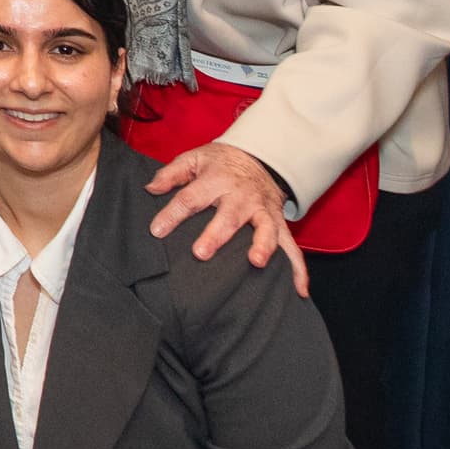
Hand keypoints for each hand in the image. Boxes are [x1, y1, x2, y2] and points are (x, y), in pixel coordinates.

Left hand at [144, 141, 308, 296]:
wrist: (259, 157)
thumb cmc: (219, 163)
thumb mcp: (193, 158)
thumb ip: (171, 174)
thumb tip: (150, 190)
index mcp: (216, 180)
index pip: (190, 198)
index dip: (173, 214)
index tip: (157, 231)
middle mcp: (241, 196)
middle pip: (228, 216)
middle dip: (216, 235)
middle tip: (201, 253)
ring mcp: (263, 211)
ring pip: (265, 230)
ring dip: (262, 246)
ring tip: (256, 263)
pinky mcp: (278, 224)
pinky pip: (292, 247)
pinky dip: (298, 269)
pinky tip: (299, 291)